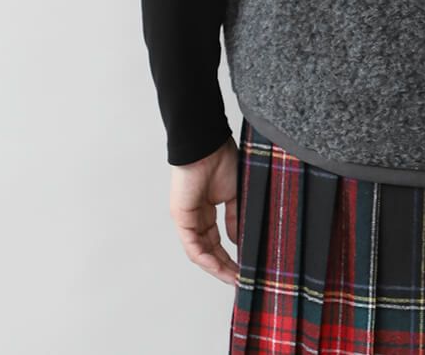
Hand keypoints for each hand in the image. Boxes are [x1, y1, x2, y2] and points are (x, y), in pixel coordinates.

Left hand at [168, 136, 239, 285]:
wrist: (207, 144)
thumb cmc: (221, 160)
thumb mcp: (235, 193)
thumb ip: (235, 217)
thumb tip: (237, 241)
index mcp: (207, 209)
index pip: (217, 240)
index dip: (229, 256)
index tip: (243, 268)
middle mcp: (196, 217)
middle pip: (209, 250)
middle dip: (224, 267)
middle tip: (239, 279)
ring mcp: (187, 219)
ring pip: (200, 252)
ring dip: (216, 267)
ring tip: (233, 278)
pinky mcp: (181, 218)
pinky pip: (193, 245)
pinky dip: (206, 258)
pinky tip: (219, 268)